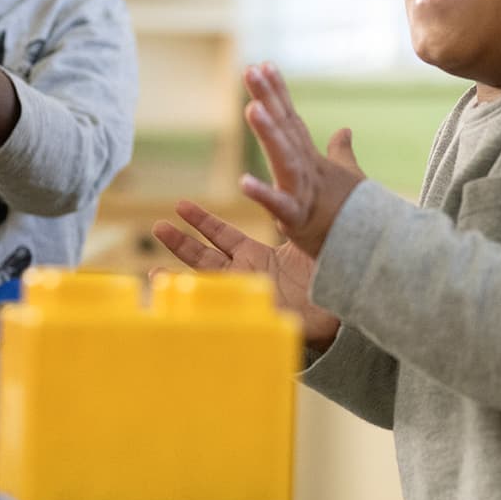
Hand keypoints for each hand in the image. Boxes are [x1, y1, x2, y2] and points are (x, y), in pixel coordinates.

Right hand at [153, 199, 340, 346]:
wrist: (346, 309)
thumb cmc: (334, 277)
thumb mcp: (311, 240)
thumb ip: (297, 217)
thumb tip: (296, 185)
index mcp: (260, 258)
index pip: (225, 237)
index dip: (203, 222)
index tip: (181, 205)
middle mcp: (248, 276)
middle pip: (206, 257)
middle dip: (181, 243)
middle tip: (158, 226)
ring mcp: (247, 297)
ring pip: (208, 284)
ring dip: (182, 277)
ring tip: (153, 272)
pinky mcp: (254, 314)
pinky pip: (222, 310)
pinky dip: (199, 308)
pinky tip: (184, 306)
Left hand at [237, 62, 364, 258]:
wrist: (374, 248)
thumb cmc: (356, 214)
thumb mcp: (348, 178)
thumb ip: (341, 152)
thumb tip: (344, 129)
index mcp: (311, 160)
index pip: (291, 120)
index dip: (278, 93)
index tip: (264, 64)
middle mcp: (307, 170)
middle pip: (286, 130)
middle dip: (269, 99)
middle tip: (252, 71)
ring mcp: (304, 193)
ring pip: (285, 159)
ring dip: (269, 134)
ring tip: (252, 109)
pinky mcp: (299, 220)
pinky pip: (280, 206)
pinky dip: (263, 194)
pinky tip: (243, 181)